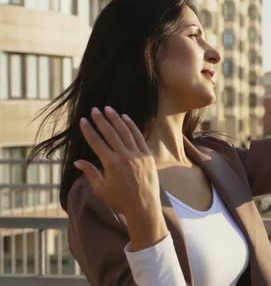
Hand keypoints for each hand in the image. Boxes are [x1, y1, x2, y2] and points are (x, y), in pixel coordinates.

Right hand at [74, 106, 166, 250]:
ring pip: (125, 132)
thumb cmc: (120, 200)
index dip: (89, 130)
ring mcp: (138, 154)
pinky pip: (138, 137)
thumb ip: (90, 172)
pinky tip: (125, 118)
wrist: (144, 206)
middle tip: (94, 109)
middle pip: (111, 133)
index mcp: (111, 163)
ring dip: (116, 119)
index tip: (83, 120)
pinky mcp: (147, 155)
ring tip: (108, 109)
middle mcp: (125, 156)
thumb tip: (77, 161)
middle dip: (101, 120)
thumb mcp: (101, 188)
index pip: (97, 142)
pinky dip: (132, 126)